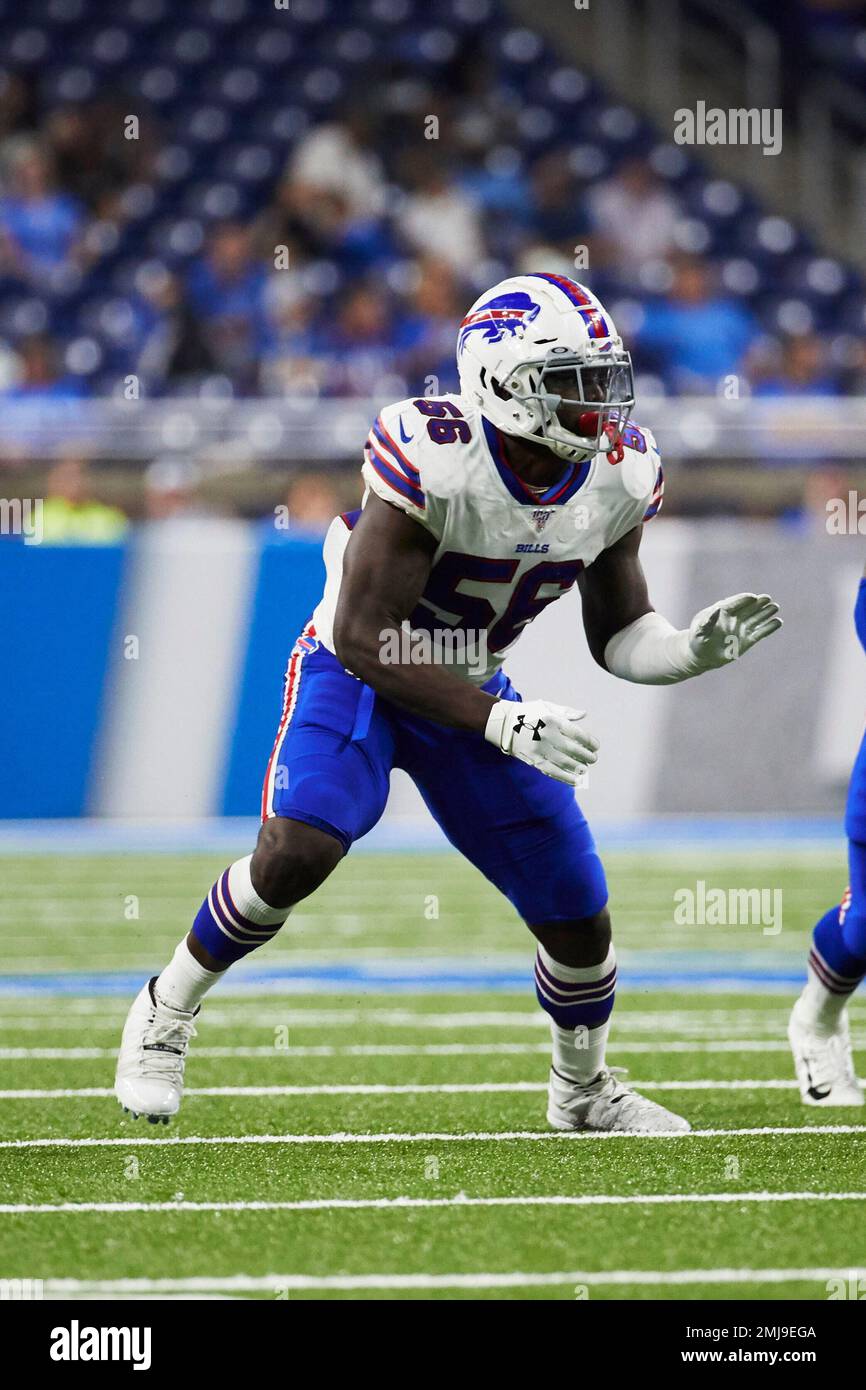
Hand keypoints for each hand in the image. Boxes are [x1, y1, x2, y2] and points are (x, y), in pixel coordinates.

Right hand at [484, 698, 598, 785]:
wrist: (504, 723)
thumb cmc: (529, 713)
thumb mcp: (547, 707)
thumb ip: (567, 712)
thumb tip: (584, 714)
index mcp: (553, 720)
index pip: (577, 734)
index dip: (589, 742)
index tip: (596, 747)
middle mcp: (547, 735)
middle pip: (573, 749)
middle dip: (586, 756)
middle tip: (593, 759)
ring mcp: (540, 749)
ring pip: (564, 762)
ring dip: (578, 768)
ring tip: (585, 769)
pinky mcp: (533, 760)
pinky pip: (552, 771)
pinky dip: (565, 777)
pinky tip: (575, 781)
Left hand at [688, 592, 781, 670]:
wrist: (701, 655)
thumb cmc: (698, 640)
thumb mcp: (699, 631)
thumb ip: (707, 621)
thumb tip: (716, 609)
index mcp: (722, 612)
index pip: (735, 603)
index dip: (744, 599)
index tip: (753, 597)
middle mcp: (734, 618)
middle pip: (749, 608)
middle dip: (758, 603)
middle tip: (768, 598)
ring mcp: (742, 628)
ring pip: (756, 618)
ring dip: (766, 613)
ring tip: (775, 607)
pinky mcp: (747, 640)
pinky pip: (760, 632)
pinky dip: (769, 628)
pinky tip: (778, 622)